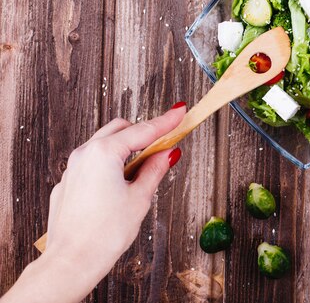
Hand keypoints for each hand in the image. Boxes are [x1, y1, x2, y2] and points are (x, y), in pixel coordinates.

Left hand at [1, 105, 185, 302]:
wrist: (72, 261)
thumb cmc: (104, 234)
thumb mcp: (140, 198)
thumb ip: (154, 170)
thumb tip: (167, 154)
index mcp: (104, 153)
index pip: (143, 130)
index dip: (165, 121)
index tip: (179, 111)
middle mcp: (84, 154)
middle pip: (120, 129)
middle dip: (142, 133)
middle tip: (164, 143)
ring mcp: (72, 168)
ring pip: (103, 144)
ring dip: (125, 149)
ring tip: (143, 168)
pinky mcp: (67, 183)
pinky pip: (91, 164)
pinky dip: (109, 164)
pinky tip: (120, 184)